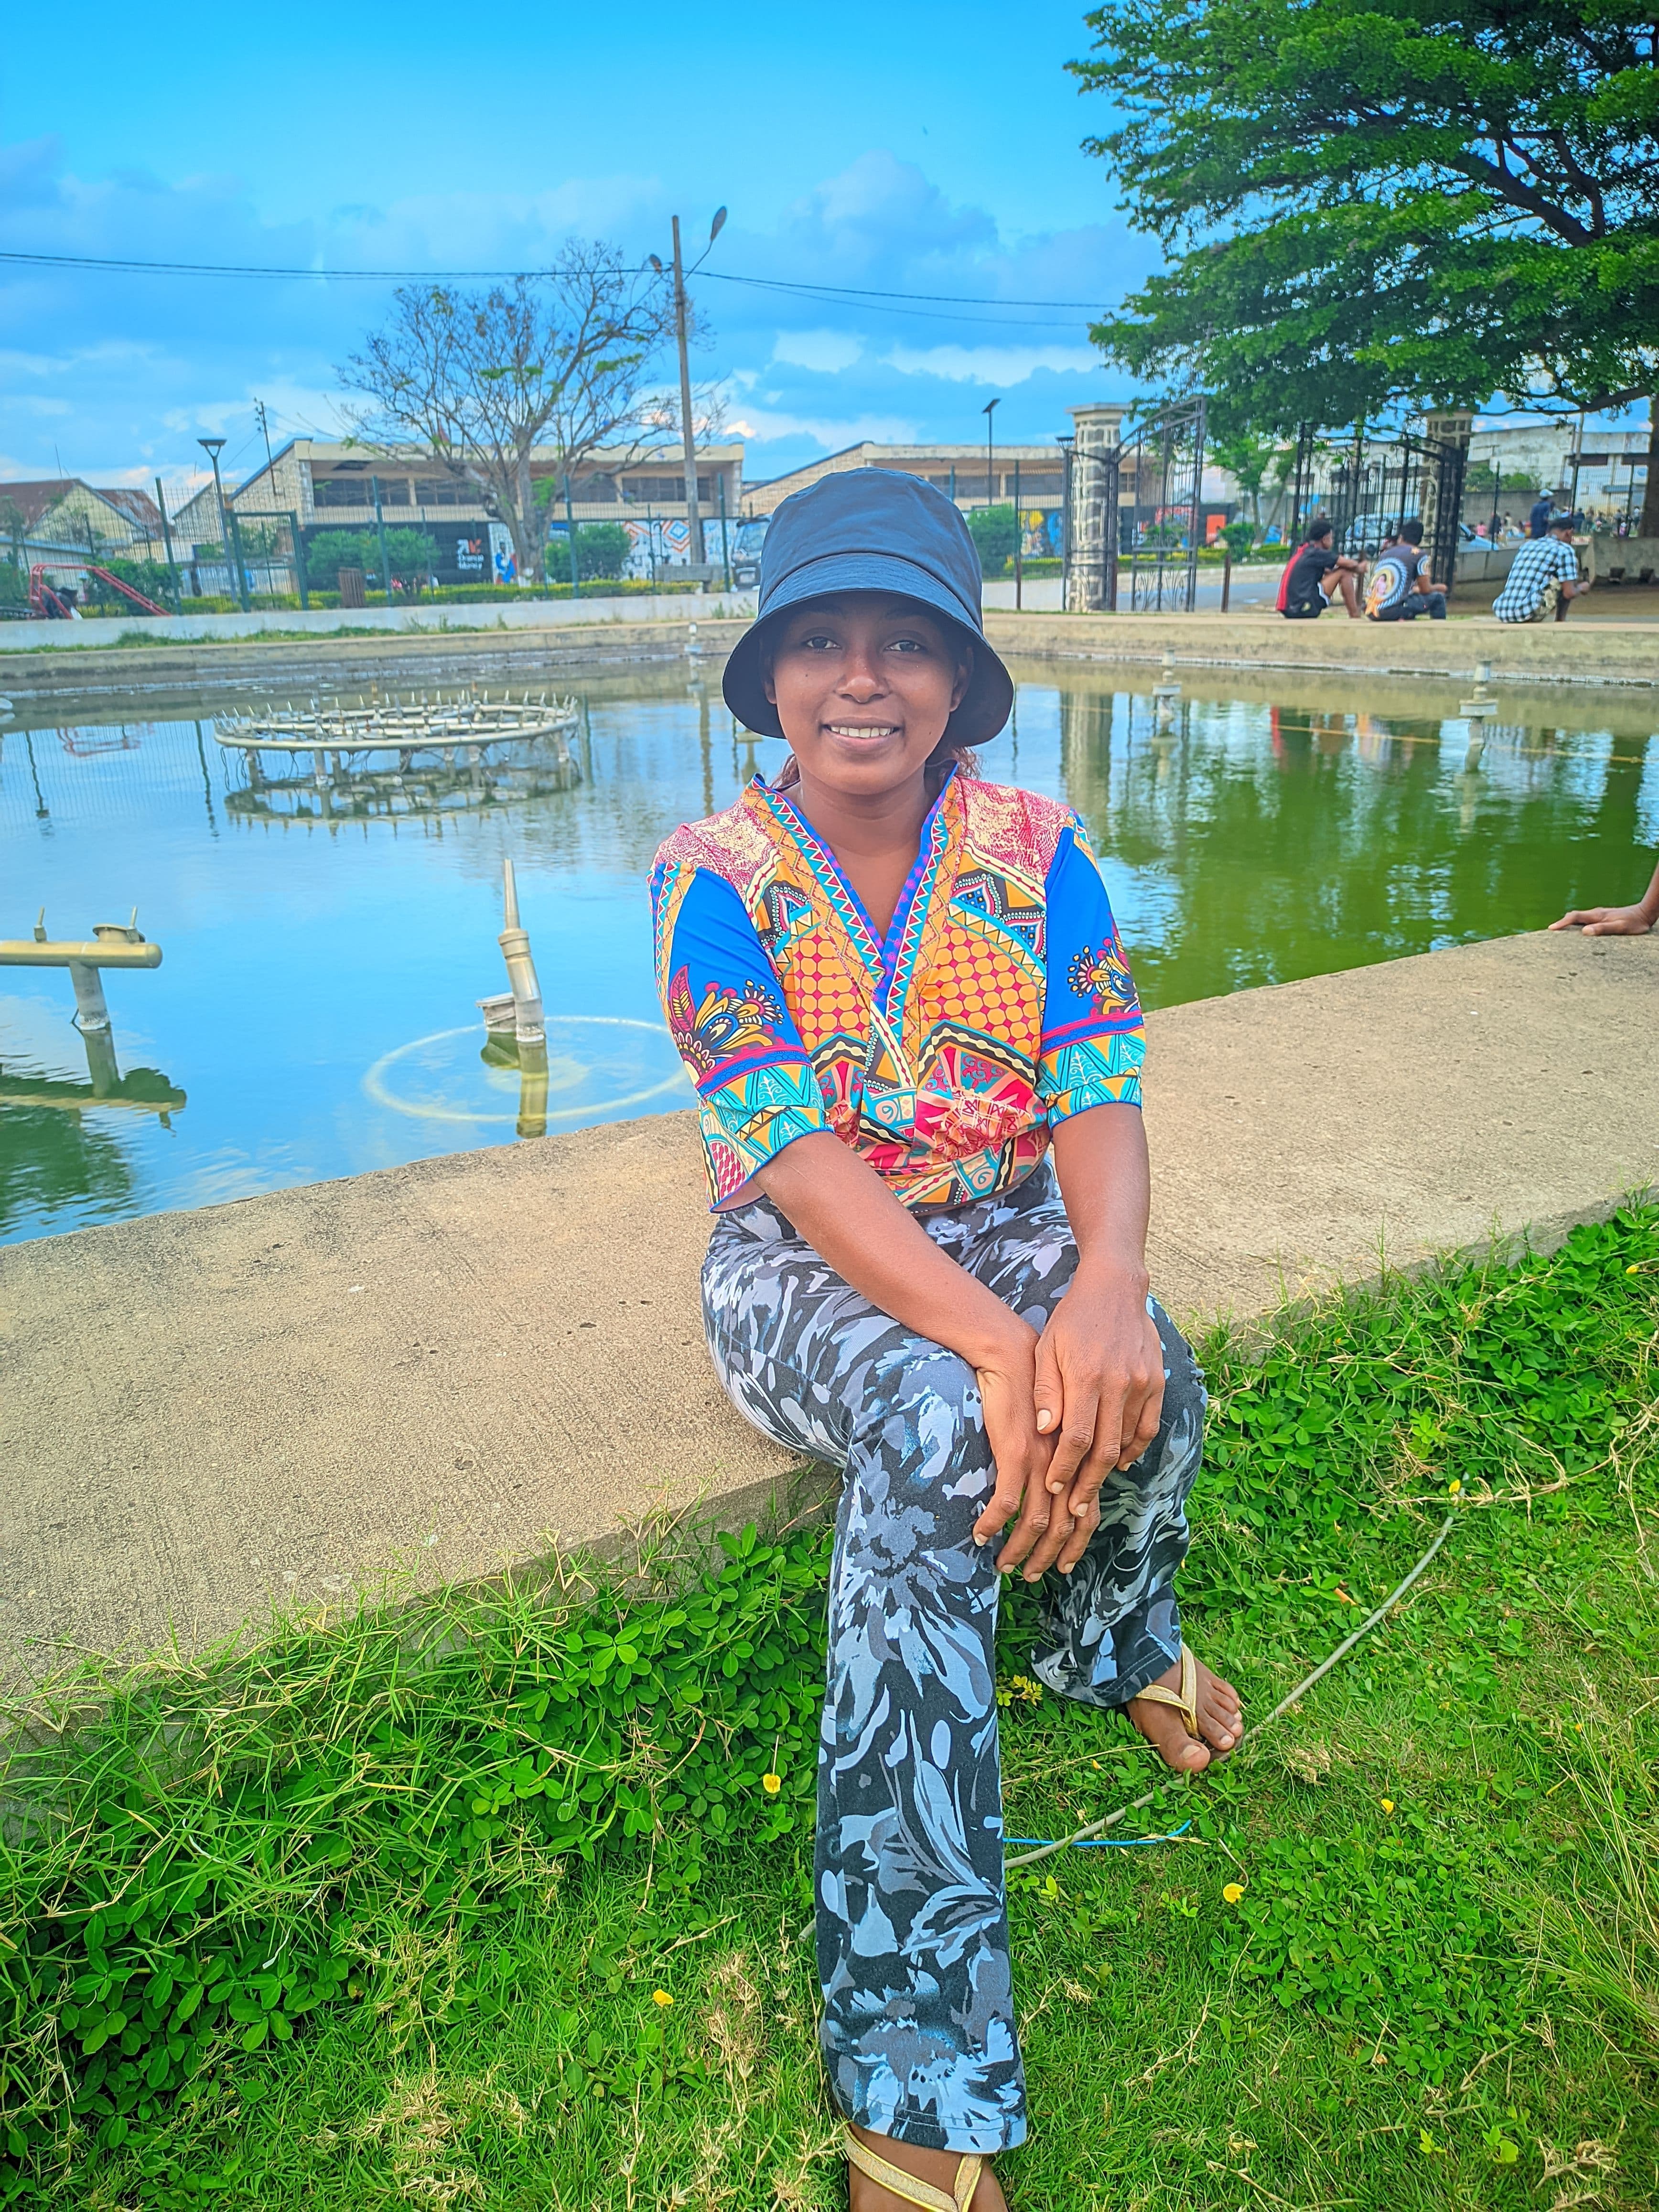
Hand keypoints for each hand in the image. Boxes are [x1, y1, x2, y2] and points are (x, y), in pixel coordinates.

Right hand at [969, 1324, 1058, 1565]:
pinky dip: (994, 1524)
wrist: (1012, 1356)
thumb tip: (1050, 1485)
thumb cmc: (1029, 1389)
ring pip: (1036, 1521)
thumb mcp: (1052, 1426)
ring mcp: (1042, 1461)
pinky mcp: (1016, 1453)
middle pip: (1064, 1525)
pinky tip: (980, 1535)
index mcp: (1077, 1459)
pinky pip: (1006, 1502)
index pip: (1087, 1513)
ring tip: (1004, 1566)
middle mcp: (1065, 1465)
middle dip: (1047, 1556)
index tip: (1063, 1565)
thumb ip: (1055, 1456)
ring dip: (1019, 1549)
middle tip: (1032, 1576)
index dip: (1076, 1544)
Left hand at [994, 1264, 1164, 1582]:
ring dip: (1110, 1470)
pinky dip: (1135, 1449)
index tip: (1054, 1489)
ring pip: (1128, 1441)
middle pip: (1106, 1449)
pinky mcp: (1156, 1382)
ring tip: (1091, 1490)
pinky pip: (1148, 1427)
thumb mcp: (1047, 1349)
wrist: (1115, 1288)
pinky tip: (1121, 1461)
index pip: (1078, 1437)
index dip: (1066, 1468)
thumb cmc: (1072, 1320)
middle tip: (1075, 1508)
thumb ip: (1047, 1392)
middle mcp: (1118, 1383)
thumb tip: (1046, 1433)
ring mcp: (1142, 1383)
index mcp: (1086, 1376)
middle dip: (1088, 1483)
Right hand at [1549, 902, 1654, 935]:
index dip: (1562, 923)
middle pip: (1574, 916)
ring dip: (1569, 923)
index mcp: (1597, 915)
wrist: (1646, 912)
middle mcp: (1596, 913)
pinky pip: (1586, 920)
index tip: (1551, 929)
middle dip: (1562, 922)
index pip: (1574, 917)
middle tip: (1552, 931)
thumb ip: (1602, 929)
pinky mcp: (1604, 917)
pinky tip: (1579, 931)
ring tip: (1561, 932)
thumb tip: (1584, 932)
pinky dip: (1578, 924)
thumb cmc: (1634, 922)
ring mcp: (1600, 915)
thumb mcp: (1620, 927)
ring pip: (1580, 917)